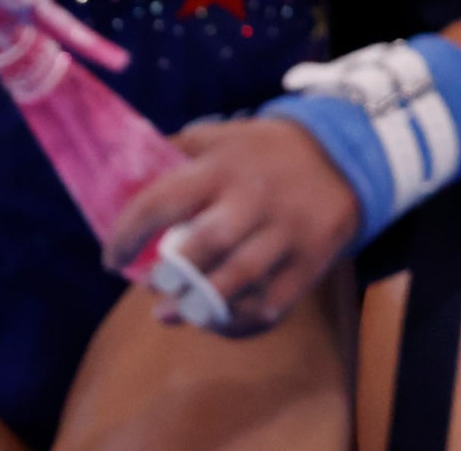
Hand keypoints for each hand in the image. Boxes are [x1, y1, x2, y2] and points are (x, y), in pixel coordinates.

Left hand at [106, 118, 359, 337]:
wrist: (348, 155)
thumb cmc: (267, 151)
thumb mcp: (225, 136)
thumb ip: (178, 151)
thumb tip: (118, 174)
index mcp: (224, 166)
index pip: (163, 201)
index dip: (127, 235)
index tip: (111, 259)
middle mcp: (256, 198)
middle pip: (207, 244)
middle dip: (171, 275)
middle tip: (152, 286)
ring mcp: (288, 230)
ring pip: (239, 278)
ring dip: (197, 306)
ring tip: (170, 315)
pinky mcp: (312, 258)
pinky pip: (273, 304)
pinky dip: (238, 322)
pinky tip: (215, 321)